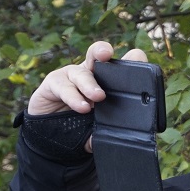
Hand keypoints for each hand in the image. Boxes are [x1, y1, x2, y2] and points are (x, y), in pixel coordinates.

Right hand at [27, 41, 148, 150]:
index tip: (137, 58)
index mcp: (108, 81)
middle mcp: (91, 73)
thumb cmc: (82, 128)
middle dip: (102, 51)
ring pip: (82, 74)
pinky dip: (73, 97)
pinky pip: (63, 87)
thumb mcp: (100, 129)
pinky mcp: (53, 83)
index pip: (121, 66)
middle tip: (108, 55)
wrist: (53, 139)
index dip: (129, 60)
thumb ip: (112, 129)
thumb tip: (129, 137)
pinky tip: (82, 107)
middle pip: (97, 55)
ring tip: (99, 97)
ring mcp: (71, 76)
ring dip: (90, 85)